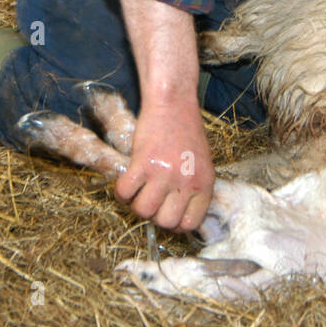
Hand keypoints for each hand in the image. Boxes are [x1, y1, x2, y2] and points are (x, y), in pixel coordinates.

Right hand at [115, 98, 214, 231]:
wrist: (173, 103)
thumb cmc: (186, 131)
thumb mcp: (201, 163)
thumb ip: (194, 189)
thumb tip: (178, 216)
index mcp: (204, 184)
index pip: (190, 223)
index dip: (175, 223)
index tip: (166, 213)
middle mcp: (186, 182)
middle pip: (165, 221)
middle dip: (154, 215)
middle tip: (151, 199)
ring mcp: (164, 174)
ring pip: (143, 210)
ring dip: (136, 204)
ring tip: (138, 190)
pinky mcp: (142, 163)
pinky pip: (125, 192)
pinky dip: (121, 192)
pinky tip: (127, 182)